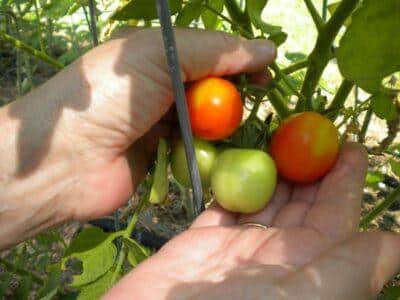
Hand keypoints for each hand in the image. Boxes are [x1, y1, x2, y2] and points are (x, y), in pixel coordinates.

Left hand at [0, 29, 275, 247]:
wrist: (68, 161)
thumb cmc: (111, 98)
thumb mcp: (160, 57)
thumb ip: (214, 51)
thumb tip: (267, 49)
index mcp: (153, 56)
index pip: (208, 52)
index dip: (239, 60)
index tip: (266, 73)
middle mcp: (158, 87)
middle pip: (209, 87)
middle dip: (234, 94)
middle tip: (259, 101)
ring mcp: (160, 123)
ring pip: (206, 119)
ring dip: (225, 124)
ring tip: (242, 128)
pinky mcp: (162, 155)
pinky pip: (196, 148)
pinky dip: (211, 149)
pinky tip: (225, 150)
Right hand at [104, 143, 399, 299]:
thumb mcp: (306, 298)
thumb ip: (350, 271)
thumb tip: (394, 242)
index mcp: (307, 268)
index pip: (335, 216)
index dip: (345, 180)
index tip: (349, 145)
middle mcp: (277, 256)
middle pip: (301, 204)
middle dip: (309, 167)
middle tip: (311, 130)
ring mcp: (239, 247)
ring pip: (265, 199)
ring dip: (274, 169)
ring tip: (280, 135)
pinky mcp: (204, 239)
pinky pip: (225, 203)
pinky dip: (235, 181)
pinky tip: (243, 157)